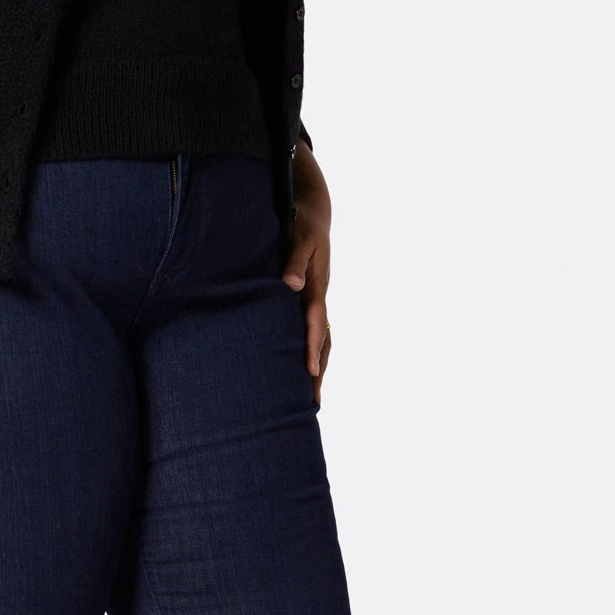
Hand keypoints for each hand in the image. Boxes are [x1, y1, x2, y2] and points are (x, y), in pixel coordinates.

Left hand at [282, 140, 332, 406]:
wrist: (313, 211)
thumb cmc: (302, 223)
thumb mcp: (299, 237)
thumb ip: (295, 261)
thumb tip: (290, 286)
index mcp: (317, 285)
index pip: (316, 322)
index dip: (313, 347)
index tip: (311, 373)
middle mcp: (319, 296)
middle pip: (324, 340)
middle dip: (319, 370)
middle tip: (314, 402)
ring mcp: (316, 299)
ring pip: (321, 338)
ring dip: (318, 365)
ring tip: (311, 397)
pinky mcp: (309, 298)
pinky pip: (313, 330)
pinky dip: (311, 350)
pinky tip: (303, 367)